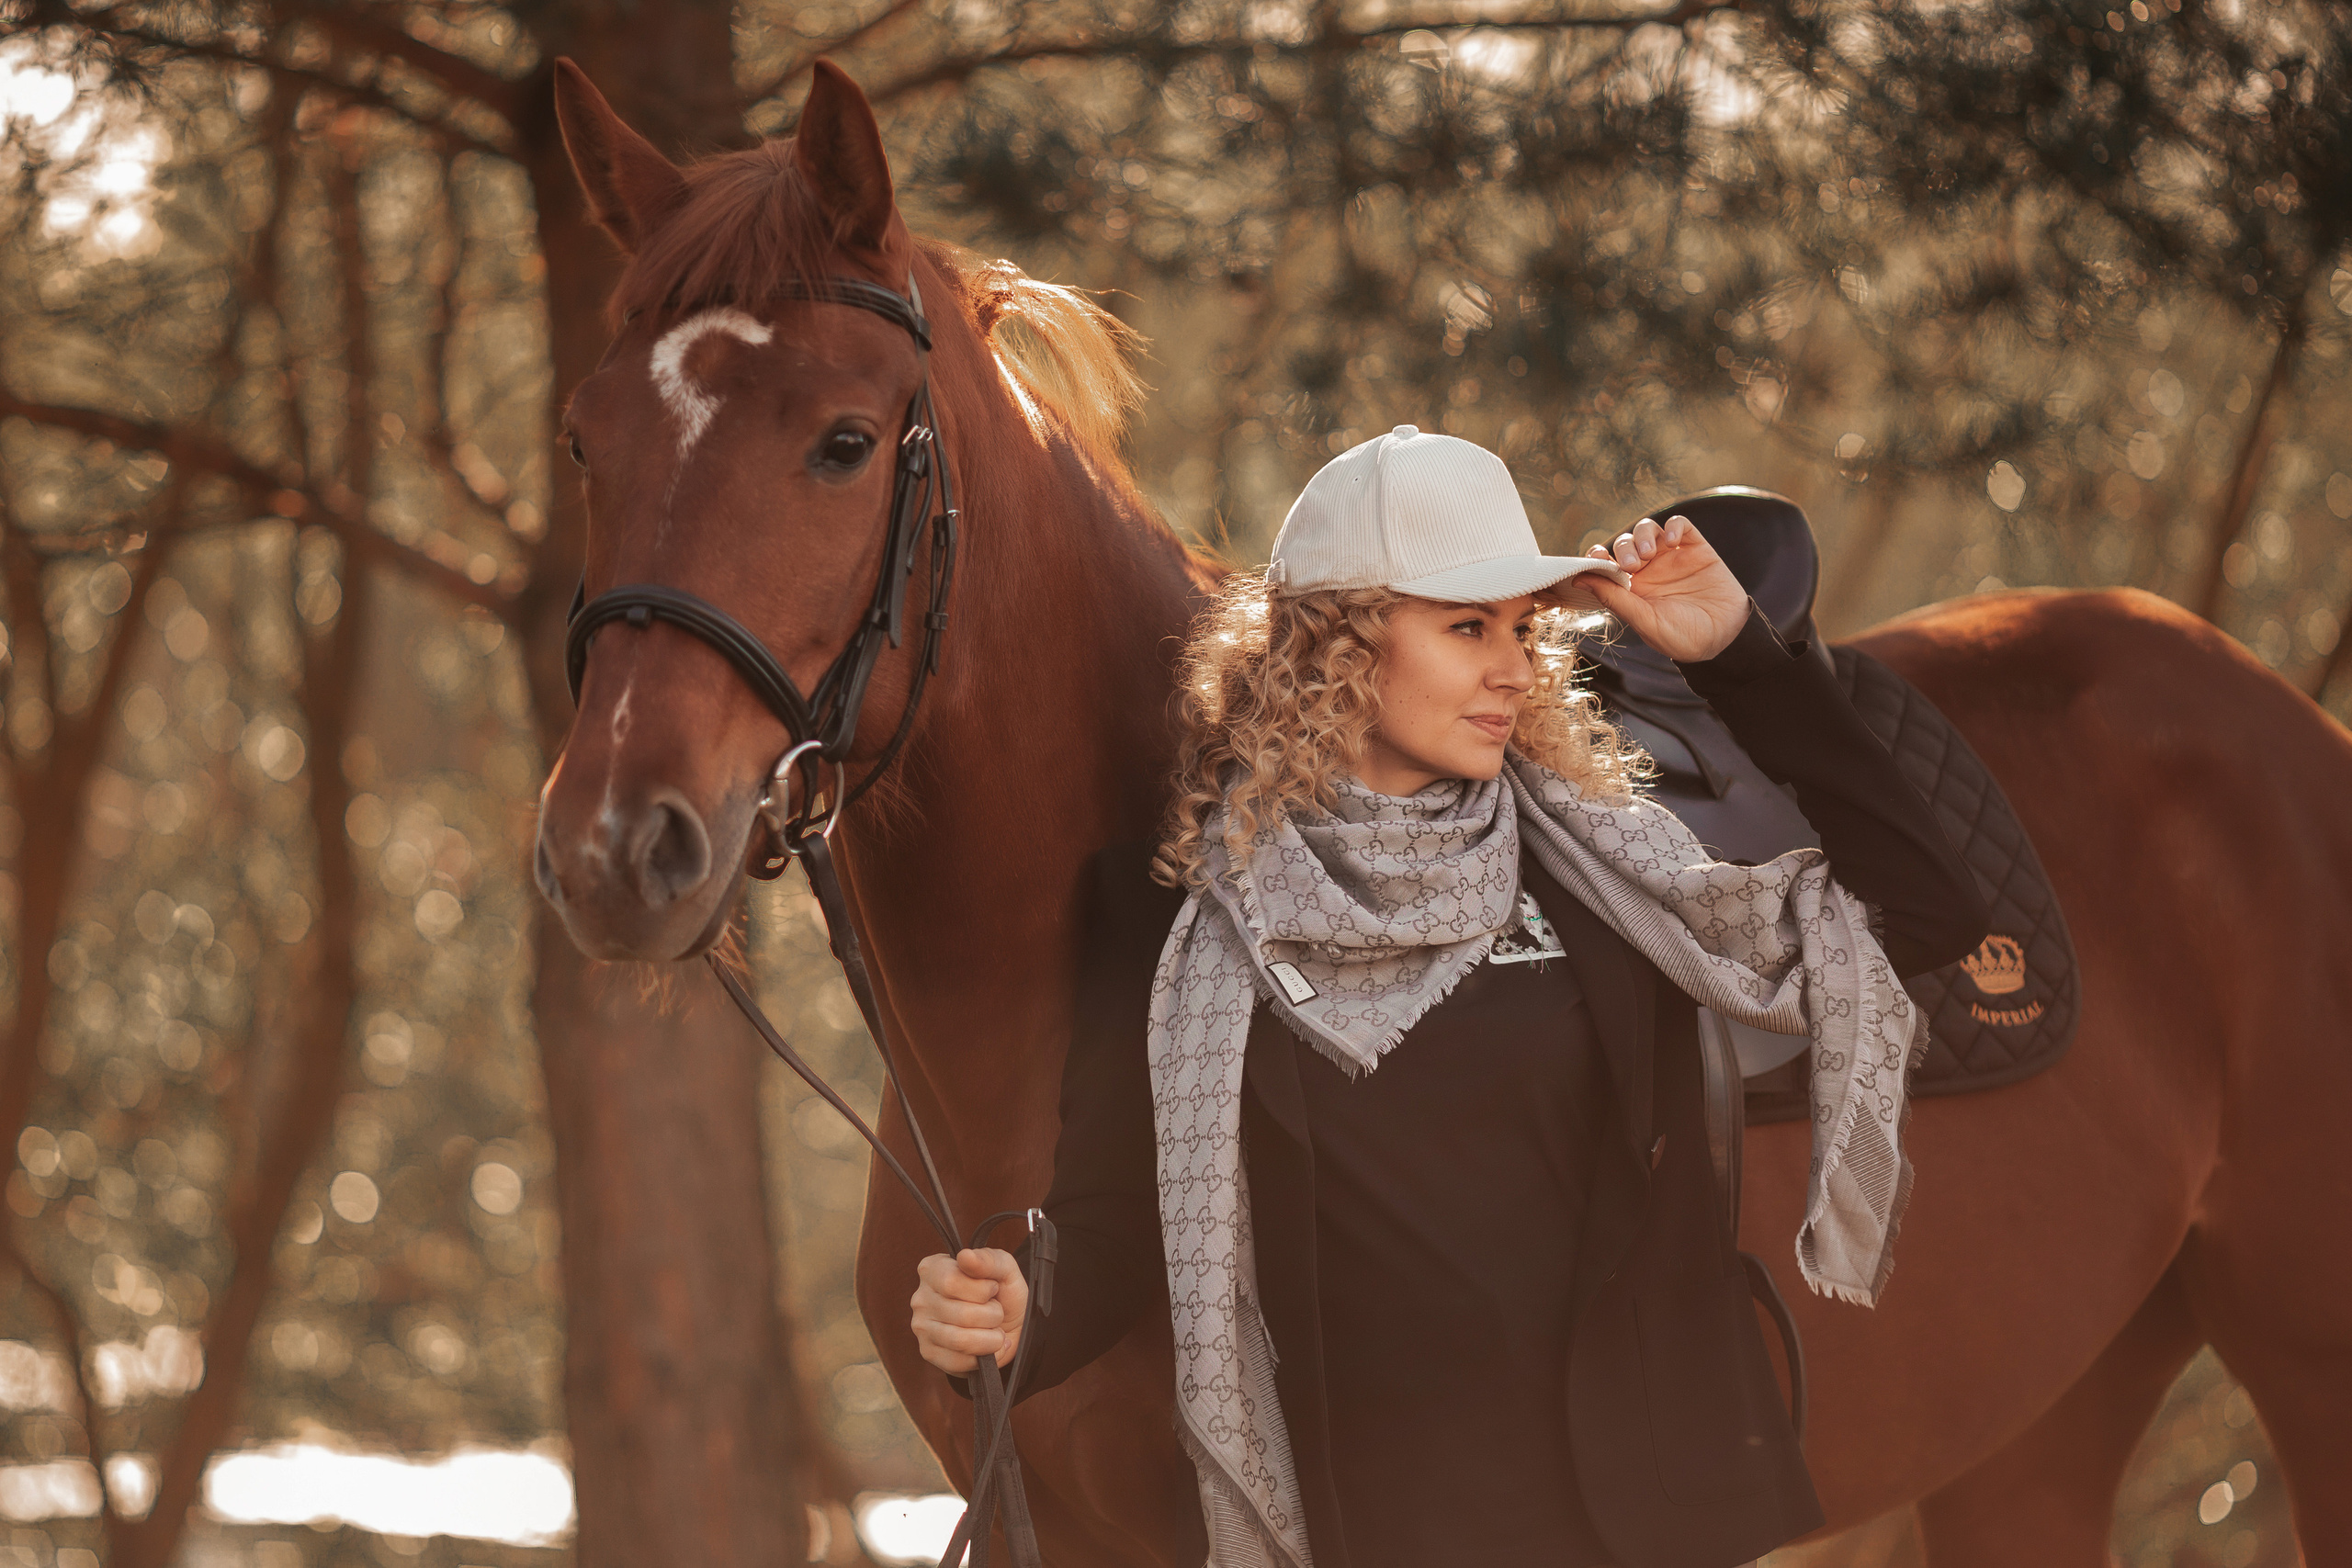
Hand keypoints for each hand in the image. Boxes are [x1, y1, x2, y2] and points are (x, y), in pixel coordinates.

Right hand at [910, 1248, 1028, 1373]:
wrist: (1012, 1324)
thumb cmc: (1004, 1292)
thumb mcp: (1004, 1269)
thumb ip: (987, 1260)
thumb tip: (965, 1256)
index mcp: (933, 1269)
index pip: (951, 1282)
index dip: (982, 1289)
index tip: (992, 1288)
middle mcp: (921, 1298)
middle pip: (961, 1314)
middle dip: (992, 1315)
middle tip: (997, 1311)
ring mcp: (922, 1327)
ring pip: (960, 1340)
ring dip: (991, 1338)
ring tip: (995, 1329)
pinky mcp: (929, 1353)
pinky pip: (958, 1362)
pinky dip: (984, 1356)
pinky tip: (990, 1347)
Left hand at [1583, 514, 1749, 661]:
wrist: (1725, 638)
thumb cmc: (1683, 637)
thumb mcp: (1645, 621)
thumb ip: (1615, 598)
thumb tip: (1579, 579)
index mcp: (1631, 588)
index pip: (1605, 563)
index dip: (1596, 557)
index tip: (1594, 559)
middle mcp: (1649, 570)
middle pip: (1624, 543)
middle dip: (1622, 549)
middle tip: (1631, 566)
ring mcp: (1672, 557)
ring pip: (1647, 530)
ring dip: (1642, 536)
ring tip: (1649, 554)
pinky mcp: (1695, 548)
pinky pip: (1680, 525)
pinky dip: (1672, 526)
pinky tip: (1671, 540)